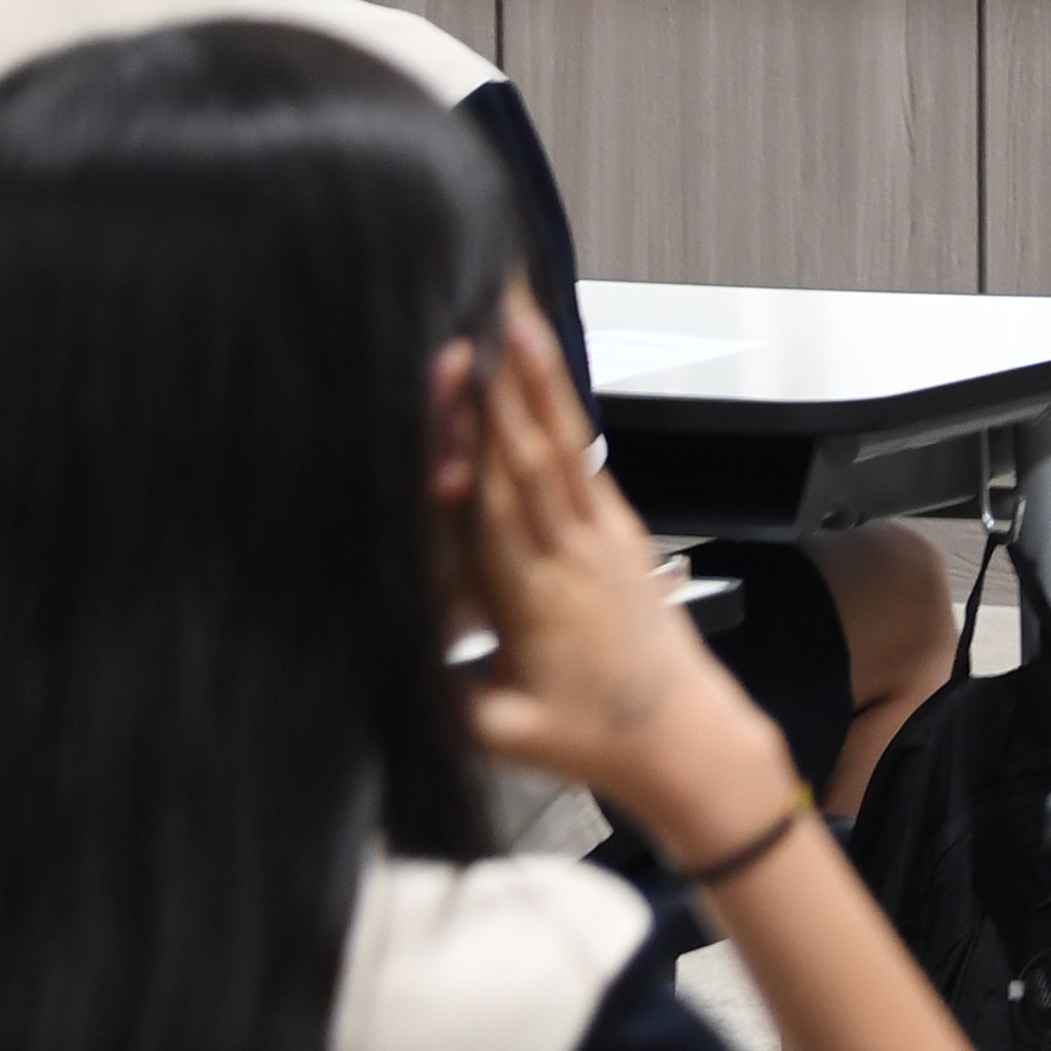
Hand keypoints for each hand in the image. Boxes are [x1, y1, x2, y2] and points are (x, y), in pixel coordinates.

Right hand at [451, 297, 796, 857]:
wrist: (683, 736)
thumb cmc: (585, 739)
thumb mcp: (498, 736)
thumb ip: (438, 702)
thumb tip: (367, 664)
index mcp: (529, 601)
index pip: (485, 512)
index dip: (463, 451)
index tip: (447, 390)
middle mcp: (567, 555)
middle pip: (525, 457)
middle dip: (499, 386)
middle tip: (478, 313)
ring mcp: (600, 536)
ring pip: (561, 444)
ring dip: (536, 378)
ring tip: (515, 312)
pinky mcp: (620, 529)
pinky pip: (585, 459)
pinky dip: (563, 408)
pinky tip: (544, 364)